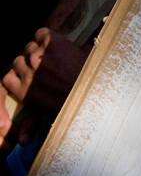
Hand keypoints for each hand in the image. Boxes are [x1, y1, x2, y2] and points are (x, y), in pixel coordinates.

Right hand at [1, 30, 85, 146]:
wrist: (96, 87)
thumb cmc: (75, 103)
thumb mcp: (48, 115)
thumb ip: (31, 124)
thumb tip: (19, 141)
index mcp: (24, 91)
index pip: (6, 78)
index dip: (17, 75)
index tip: (26, 76)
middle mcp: (28, 72)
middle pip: (18, 61)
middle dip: (28, 63)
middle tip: (42, 66)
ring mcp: (39, 56)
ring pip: (28, 47)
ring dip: (37, 50)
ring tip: (50, 56)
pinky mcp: (52, 42)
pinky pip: (40, 34)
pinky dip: (45, 37)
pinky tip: (54, 44)